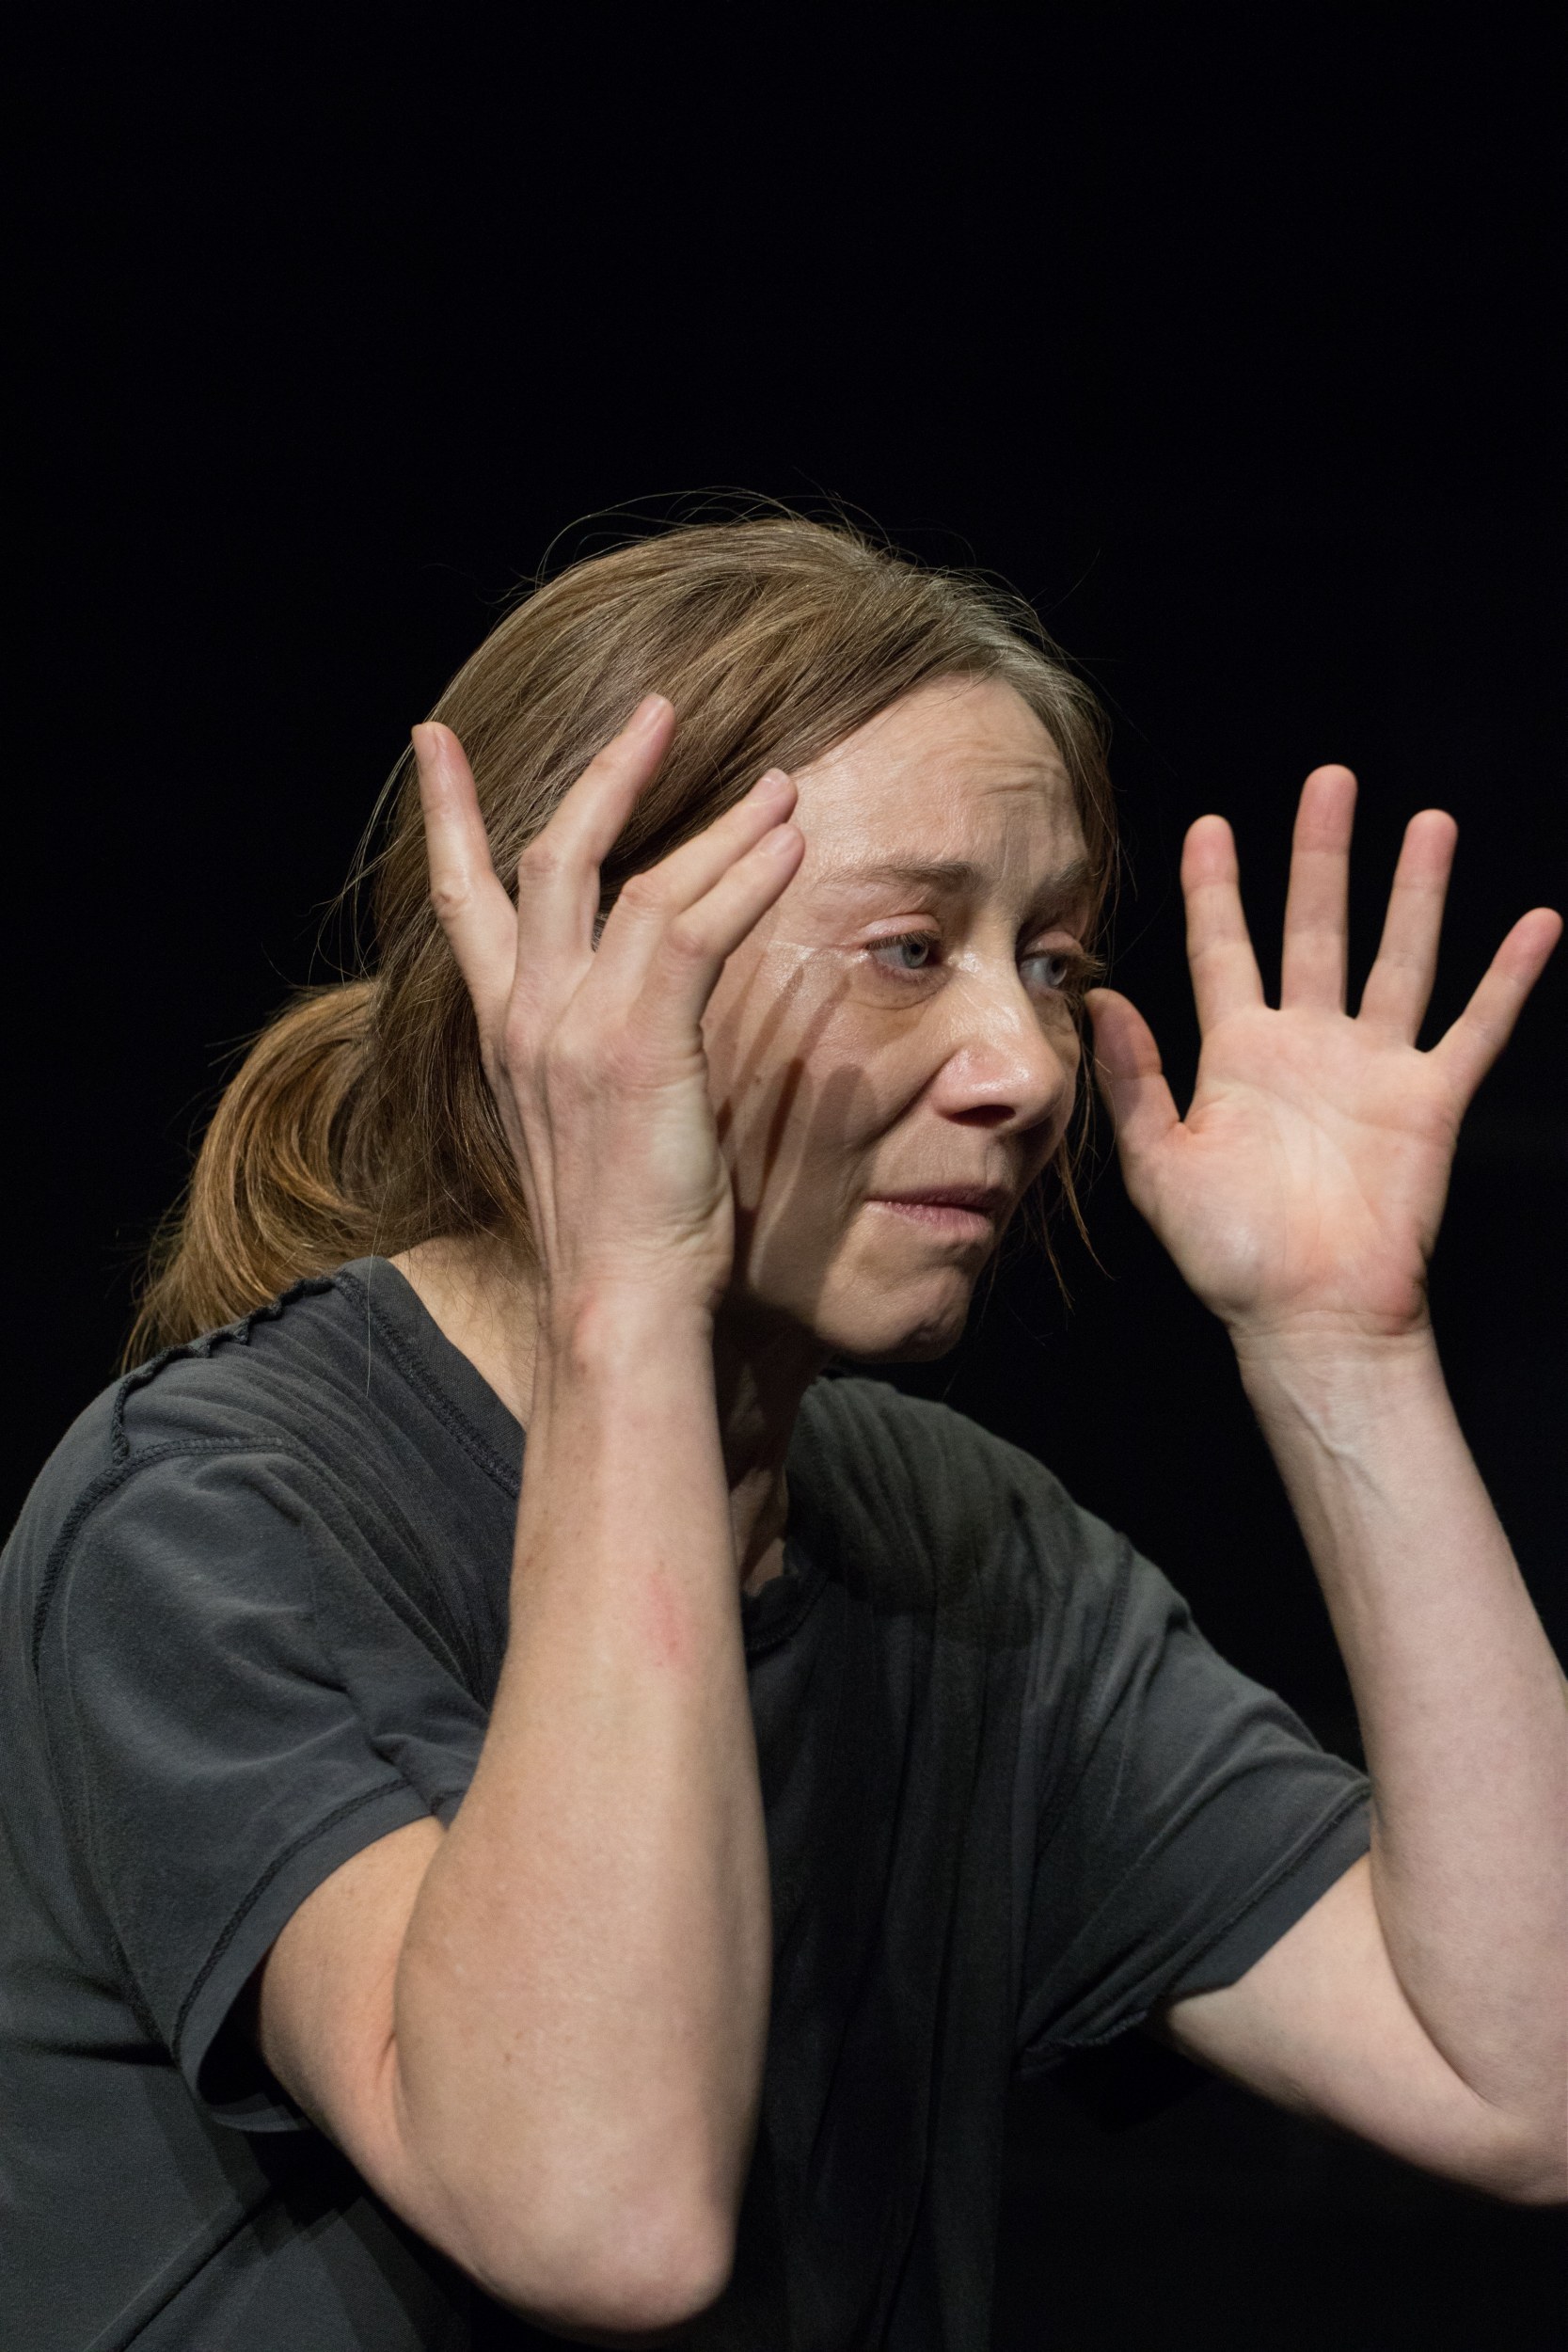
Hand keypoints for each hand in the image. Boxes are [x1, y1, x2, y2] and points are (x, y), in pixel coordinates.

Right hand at [413, 698, 804, 1321]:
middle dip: (605, 773)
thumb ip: (596, 1058)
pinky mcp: (637, 1045)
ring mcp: (575, 1027)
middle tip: (655, 710)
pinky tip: (791, 845)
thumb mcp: (589, 1130)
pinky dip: (744, 877)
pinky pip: (693, 929)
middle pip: (547, 856)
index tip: (435, 740)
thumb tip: (647, 1028)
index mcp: (508, 1034)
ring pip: (635, 879)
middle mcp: (527, 1017)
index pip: (461, 902)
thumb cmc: (622, 1236)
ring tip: (780, 784)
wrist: (615, 1305)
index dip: (450, 816)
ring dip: (717, 824)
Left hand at [1087, 766, 1560, 1350]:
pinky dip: (1509, 978)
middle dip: (1322, 856)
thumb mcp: (1159, 1165)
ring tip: (1428, 821)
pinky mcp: (1429, 1101)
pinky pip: (1478, 1027)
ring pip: (1400, 957)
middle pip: (1317, 928)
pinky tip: (1539, 923)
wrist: (1309, 1317)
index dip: (1216, 888)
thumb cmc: (1230, 1256)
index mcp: (1238, 1055)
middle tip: (1330, 781)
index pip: (1225, 949)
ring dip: (1416, 891)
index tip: (1208, 826)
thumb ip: (1136, 1081)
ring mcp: (1373, 1068)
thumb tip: (1101, 1001)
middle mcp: (1308, 1046)